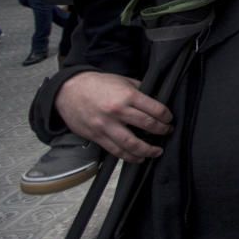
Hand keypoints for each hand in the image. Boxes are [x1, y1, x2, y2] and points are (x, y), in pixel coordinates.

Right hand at [55, 72, 172, 162]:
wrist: (69, 91)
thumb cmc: (97, 84)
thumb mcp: (122, 80)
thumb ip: (139, 90)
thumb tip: (156, 100)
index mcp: (127, 95)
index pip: (155, 109)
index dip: (166, 116)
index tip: (170, 119)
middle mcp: (117, 111)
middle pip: (147, 125)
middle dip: (162, 131)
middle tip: (168, 132)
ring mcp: (106, 125)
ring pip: (132, 144)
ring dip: (148, 150)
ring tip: (156, 151)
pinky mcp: (97, 136)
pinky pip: (116, 151)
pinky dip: (129, 157)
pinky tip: (138, 158)